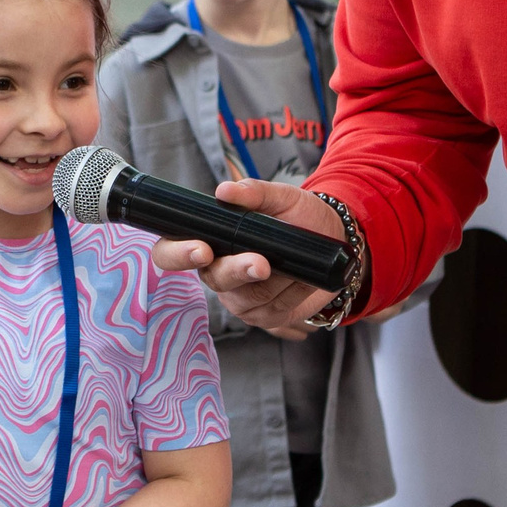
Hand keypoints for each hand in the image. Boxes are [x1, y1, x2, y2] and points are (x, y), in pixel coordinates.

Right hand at [148, 178, 342, 332]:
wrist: (335, 241)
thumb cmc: (301, 216)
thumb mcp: (282, 197)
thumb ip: (254, 193)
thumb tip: (225, 191)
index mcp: (209, 241)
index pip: (171, 252)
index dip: (178, 254)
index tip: (202, 249)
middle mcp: (218, 271)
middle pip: (214, 280)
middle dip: (238, 271)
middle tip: (261, 264)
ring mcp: (240, 298)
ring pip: (249, 298)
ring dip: (278, 279)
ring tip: (296, 261)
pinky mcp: (264, 316)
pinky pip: (275, 309)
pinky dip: (294, 292)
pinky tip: (303, 278)